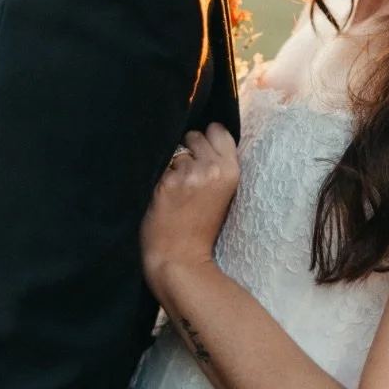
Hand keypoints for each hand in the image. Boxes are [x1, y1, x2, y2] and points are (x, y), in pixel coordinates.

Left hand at [141, 125, 240, 299]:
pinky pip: (158, 164)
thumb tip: (202, 136)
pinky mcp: (166, 181)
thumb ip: (217, 165)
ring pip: (174, 149)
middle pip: (194, 135)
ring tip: (174, 189)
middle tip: (186, 178)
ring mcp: (188, 173)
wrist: (181, 259)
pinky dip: (157, 176)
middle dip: (187, 151)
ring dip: (171, 164)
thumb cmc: (201, 229)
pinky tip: (162, 194)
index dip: (206, 141)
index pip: (217, 129)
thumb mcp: (223, 193)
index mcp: (231, 170)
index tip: (201, 156)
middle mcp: (212, 167)